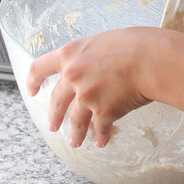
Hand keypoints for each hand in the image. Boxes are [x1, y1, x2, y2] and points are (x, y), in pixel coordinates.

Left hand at [25, 28, 160, 146]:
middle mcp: (73, 76)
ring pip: (75, 122)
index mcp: (70, 54)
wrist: (152, 59)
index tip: (31, 90)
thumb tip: (91, 66)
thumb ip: (89, 56)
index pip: (39, 67)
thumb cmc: (134, 43)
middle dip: (54, 117)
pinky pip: (99, 129)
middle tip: (53, 125)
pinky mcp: (103, 112)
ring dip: (75, 134)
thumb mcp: (103, 41)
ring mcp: (86, 96)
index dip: (32, 80)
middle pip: (56, 101)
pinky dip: (101, 137)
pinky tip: (101, 141)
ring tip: (75, 142)